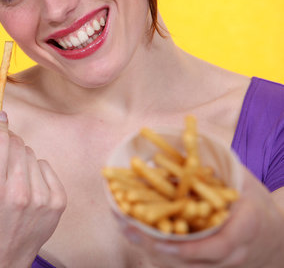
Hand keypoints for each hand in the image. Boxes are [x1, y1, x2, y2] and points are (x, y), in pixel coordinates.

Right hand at [0, 110, 66, 267]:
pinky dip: (36, 172)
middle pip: (17, 143)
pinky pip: (46, 165)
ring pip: (32, 153)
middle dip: (7, 144)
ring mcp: (42, 199)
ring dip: (21, 160)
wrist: (4, 252)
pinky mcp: (59, 202)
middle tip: (0, 160)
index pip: (0, 139)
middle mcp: (19, 194)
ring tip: (13, 181)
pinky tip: (27, 189)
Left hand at [122, 168, 283, 267]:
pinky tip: (132, 232)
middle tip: (128, 227)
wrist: (269, 234)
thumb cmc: (250, 200)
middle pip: (192, 261)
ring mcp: (219, 264)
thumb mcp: (240, 179)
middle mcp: (233, 252)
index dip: (190, 247)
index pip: (220, 245)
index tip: (163, 240)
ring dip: (149, 248)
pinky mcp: (204, 265)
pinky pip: (178, 263)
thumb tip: (183, 138)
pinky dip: (154, 249)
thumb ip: (213, 168)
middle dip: (157, 247)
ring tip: (123, 226)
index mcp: (246, 227)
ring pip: (182, 266)